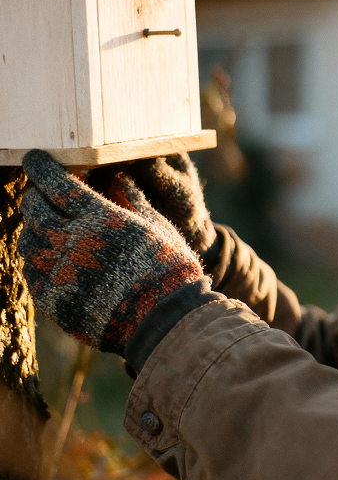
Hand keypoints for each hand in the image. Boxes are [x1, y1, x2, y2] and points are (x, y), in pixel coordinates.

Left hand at [18, 150, 203, 354]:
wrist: (164, 320)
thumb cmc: (168, 268)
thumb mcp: (157, 225)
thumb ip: (130, 198)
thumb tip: (116, 176)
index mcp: (99, 217)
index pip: (55, 182)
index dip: (40, 167)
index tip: (34, 159)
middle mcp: (71, 241)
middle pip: (34, 209)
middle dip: (35, 196)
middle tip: (42, 194)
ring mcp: (57, 272)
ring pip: (28, 241)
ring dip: (35, 229)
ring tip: (49, 228)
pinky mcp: (51, 299)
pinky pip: (31, 272)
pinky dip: (37, 260)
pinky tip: (53, 260)